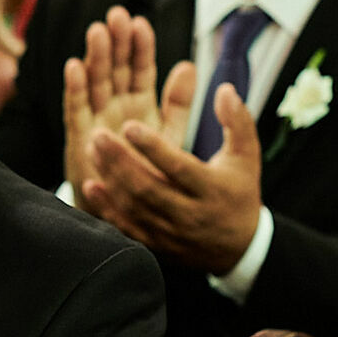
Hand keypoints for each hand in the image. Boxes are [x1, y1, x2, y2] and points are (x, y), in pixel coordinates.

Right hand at [63, 7, 190, 204]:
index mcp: (139, 104)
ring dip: (95, 57)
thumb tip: (188, 65)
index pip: (140, 69)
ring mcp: (95, 120)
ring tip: (98, 32)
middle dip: (115, 42)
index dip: (140, 47)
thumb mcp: (169, 134)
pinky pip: (77, 110)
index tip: (141, 23)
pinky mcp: (80, 139)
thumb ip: (177, 102)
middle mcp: (115, 107)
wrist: (129, 213)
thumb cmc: (149, 173)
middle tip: (116, 14)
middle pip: (115, 69)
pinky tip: (74, 65)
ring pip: (95, 83)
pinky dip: (75, 88)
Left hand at [82, 81, 263, 272]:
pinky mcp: (157, 244)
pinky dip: (107, 208)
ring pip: (134, 207)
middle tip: (98, 135)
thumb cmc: (239, 192)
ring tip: (92, 150)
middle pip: (148, 188)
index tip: (129, 126)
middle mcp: (190, 214)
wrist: (239, 246)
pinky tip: (90, 185)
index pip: (178, 167)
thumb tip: (224, 90)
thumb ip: (237, 121)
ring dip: (110, 178)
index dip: (153, 148)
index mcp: (212, 189)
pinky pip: (127, 228)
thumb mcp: (246, 156)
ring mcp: (171, 232)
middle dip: (120, 161)